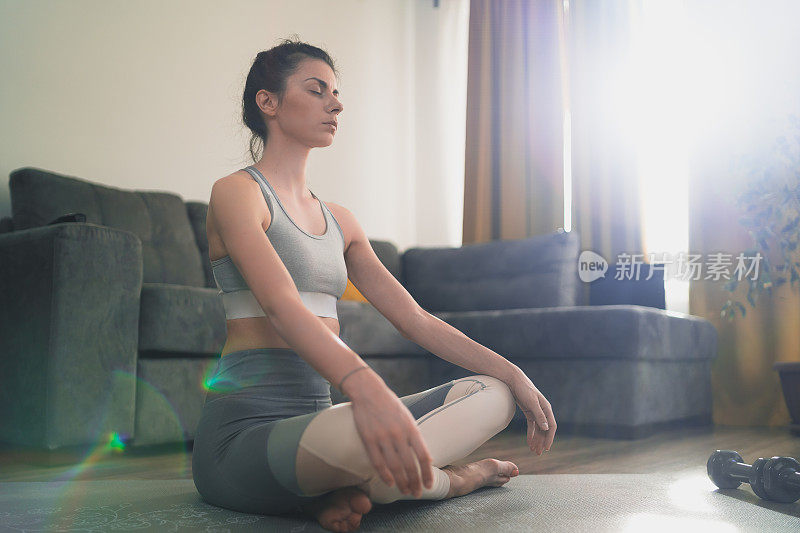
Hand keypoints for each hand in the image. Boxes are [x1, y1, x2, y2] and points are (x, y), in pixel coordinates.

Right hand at [348, 376, 433, 497]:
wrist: (368, 392)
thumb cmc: (390, 405)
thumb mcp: (407, 417)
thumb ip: (414, 436)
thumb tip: (422, 457)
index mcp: (411, 428)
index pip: (423, 456)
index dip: (427, 473)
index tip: (429, 485)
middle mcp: (398, 434)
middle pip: (410, 465)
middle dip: (415, 482)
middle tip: (417, 493)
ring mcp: (382, 437)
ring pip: (394, 467)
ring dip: (401, 483)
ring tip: (405, 491)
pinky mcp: (368, 439)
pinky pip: (378, 462)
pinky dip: (385, 475)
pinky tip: (390, 483)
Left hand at [507, 370, 555, 454]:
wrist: (514, 380)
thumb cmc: (524, 389)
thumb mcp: (531, 402)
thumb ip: (539, 415)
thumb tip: (546, 428)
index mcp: (546, 409)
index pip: (551, 426)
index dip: (550, 437)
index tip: (547, 448)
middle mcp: (543, 411)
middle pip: (545, 430)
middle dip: (542, 441)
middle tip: (538, 453)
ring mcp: (536, 412)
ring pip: (538, 429)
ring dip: (536, 440)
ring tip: (533, 450)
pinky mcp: (529, 412)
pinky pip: (532, 426)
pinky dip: (531, 435)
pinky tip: (529, 443)